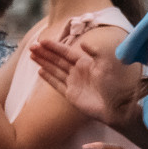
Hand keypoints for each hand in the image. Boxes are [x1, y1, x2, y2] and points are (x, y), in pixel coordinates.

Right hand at [29, 30, 147, 132]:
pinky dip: (48, 78)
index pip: (67, 52)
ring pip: (55, 70)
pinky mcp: (70, 94)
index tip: (42, 41)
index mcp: (86, 63)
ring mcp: (73, 83)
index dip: (55, 47)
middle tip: (32, 47)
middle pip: (58, 60)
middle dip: (45, 53)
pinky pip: (56, 84)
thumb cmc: (113, 85)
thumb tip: (83, 43)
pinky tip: (40, 71)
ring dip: (44, 63)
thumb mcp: (107, 65)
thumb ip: (95, 52)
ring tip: (32, 56)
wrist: (115, 107)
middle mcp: (78, 71)